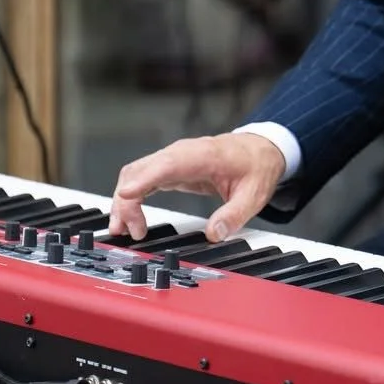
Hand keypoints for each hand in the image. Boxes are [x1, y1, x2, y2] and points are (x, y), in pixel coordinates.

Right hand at [107, 133, 285, 243]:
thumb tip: (215, 234)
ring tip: (124, 229)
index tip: (126, 195)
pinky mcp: (169, 167)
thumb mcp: (254, 195)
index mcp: (202, 156)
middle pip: (141, 170)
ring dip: (125, 200)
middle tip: (128, 231)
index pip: (166, 165)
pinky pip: (142, 177)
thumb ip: (234, 215)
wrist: (259, 149)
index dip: (144, 179)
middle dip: (126, 200)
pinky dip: (131, 196)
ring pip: (135, 173)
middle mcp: (181, 153)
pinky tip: (130, 216)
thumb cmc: (255, 166)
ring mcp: (172, 159)